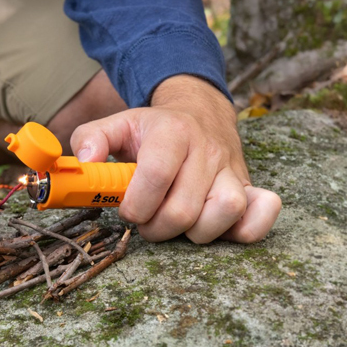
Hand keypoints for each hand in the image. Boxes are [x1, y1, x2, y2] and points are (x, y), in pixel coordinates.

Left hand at [70, 75, 280, 242]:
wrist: (200, 114)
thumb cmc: (154, 130)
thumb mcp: (119, 124)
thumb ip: (90, 138)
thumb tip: (84, 162)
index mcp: (173, 133)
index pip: (156, 176)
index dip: (136, 205)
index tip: (127, 211)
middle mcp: (208, 151)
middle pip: (183, 210)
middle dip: (157, 227)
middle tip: (149, 219)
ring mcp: (233, 171)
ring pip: (224, 214)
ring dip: (194, 232)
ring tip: (179, 222)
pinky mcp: (250, 188)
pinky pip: (261, 215)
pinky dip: (244, 230)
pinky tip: (218, 228)